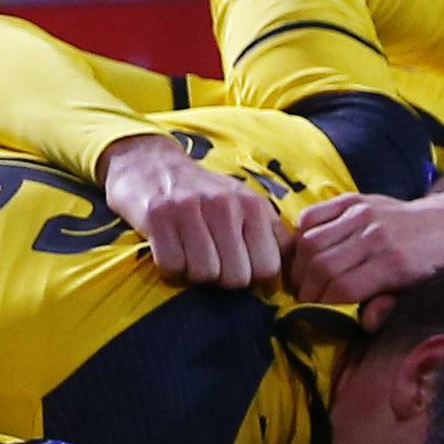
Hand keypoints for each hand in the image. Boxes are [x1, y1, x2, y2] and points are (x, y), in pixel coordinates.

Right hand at [98, 134, 284, 288]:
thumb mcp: (244, 204)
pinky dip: (169, 267)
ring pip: (204, 274)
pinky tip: (169, 248)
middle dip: (222, 279)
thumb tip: (294, 269)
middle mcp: (225, 205)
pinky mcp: (159, 216)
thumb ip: (271, 233)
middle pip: (236, 278)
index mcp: (253, 205)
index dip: (252, 277)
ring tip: (188, 252)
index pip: (268, 268)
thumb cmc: (202, 195)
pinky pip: (172, 267)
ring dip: (193, 273)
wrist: (149, 164)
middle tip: (210, 260)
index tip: (238, 266)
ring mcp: (191, 209)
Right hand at [284, 190, 443, 304]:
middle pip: (321, 265)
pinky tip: (304, 251)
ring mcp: (362, 213)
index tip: (313, 314)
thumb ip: (385, 310)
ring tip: (301, 279)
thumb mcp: (414, 294)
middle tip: (303, 299)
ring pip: (311, 241)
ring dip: (298, 265)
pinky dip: (299, 234)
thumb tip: (360, 321)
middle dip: (306, 289)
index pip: (341, 288)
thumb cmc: (428, 266)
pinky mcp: (353, 199)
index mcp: (393, 264)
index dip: (320, 305)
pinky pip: (312, 214)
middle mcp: (374, 235)